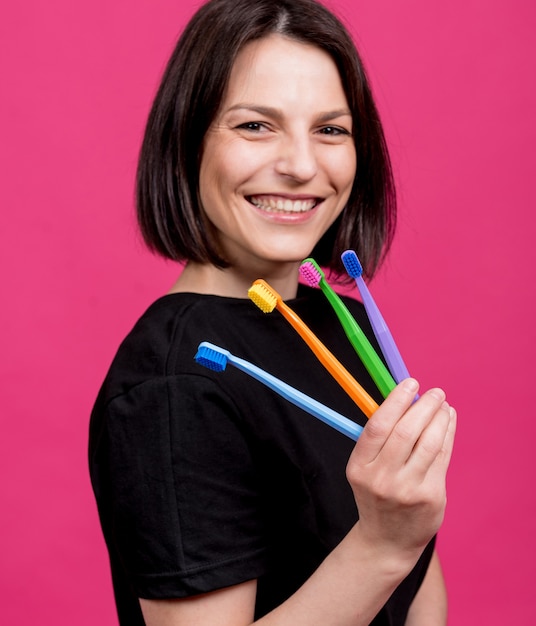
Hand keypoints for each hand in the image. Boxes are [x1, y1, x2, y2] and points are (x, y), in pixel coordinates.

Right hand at [346, 379, 455, 559]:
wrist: (387, 540)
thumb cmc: (377, 493)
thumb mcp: (365, 468)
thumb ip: (380, 437)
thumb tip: (404, 398)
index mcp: (359, 467)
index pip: (378, 427)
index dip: (396, 401)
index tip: (410, 384)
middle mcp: (381, 479)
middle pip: (405, 432)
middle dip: (423, 406)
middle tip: (434, 391)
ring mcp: (407, 490)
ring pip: (428, 443)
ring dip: (439, 417)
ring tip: (442, 404)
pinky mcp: (430, 497)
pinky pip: (442, 457)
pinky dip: (447, 433)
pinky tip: (448, 421)